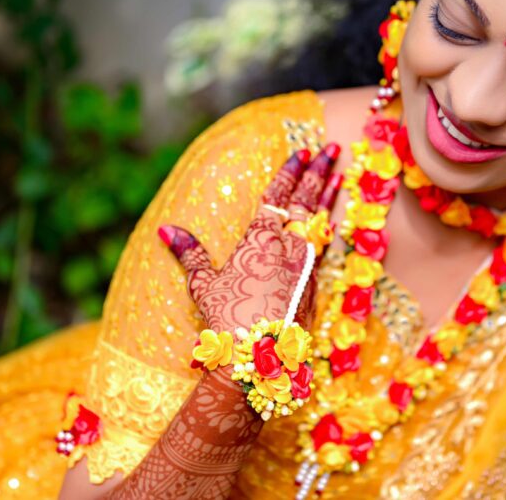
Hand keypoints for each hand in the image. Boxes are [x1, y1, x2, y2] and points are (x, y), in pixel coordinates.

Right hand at [158, 144, 341, 333]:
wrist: (260, 357)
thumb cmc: (226, 318)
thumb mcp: (203, 284)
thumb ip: (190, 253)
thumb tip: (165, 230)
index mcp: (261, 237)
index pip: (278, 194)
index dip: (289, 170)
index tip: (301, 150)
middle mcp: (289, 245)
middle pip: (308, 199)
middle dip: (320, 171)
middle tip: (332, 148)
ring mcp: (306, 264)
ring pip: (321, 220)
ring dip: (330, 196)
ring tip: (340, 175)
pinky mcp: (315, 284)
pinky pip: (324, 247)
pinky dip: (329, 229)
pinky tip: (332, 222)